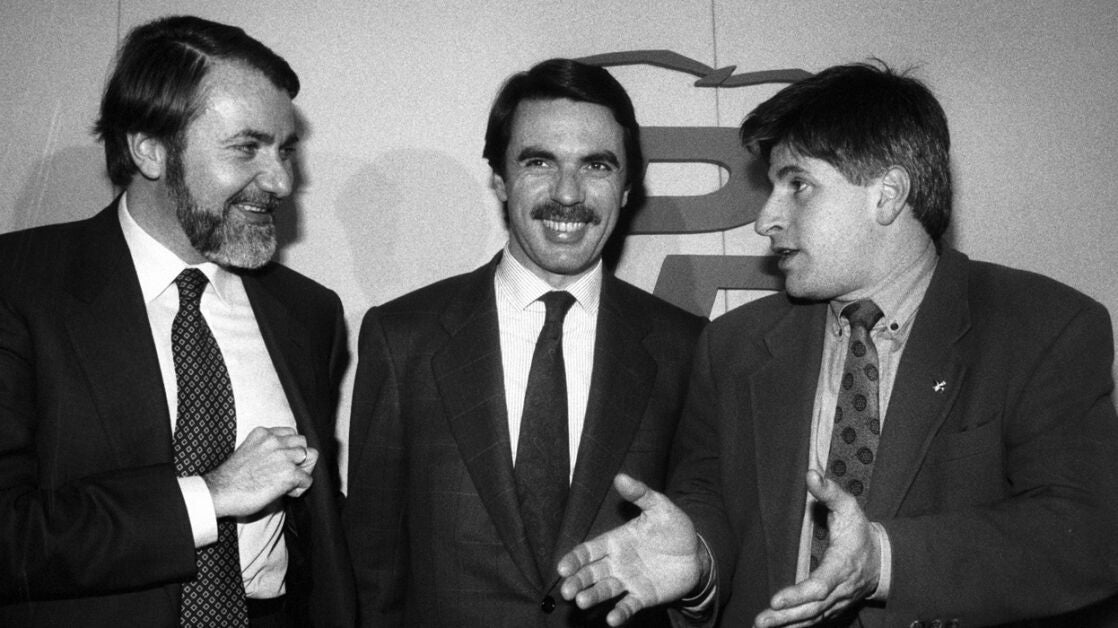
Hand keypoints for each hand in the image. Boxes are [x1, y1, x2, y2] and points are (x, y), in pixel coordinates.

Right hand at [203, 426, 317, 517]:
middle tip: (289, 471)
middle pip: (302, 442)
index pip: (290, 433)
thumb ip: (266, 449)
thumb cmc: (230, 478)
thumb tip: (282, 460)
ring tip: (289, 482)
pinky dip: (300, 487)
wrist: (219, 492)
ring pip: (309, 457)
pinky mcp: (289, 473)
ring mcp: (283, 456)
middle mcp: (274, 441)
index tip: (281, 460)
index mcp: (263, 433)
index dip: (289, 447)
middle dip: (299, 457)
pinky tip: (287, 493)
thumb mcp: (248, 451)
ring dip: (302, 470)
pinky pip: (307, 479)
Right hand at [557, 473, 704, 626]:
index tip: (562, 567)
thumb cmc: (673, 528)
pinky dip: (620, 612)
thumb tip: (620, 476)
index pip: (588, 551)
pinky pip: (628, 605)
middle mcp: (617, 563)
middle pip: (590, 573)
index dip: (574, 559)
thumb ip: (640, 494)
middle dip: (577, 581)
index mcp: (615, 541)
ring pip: (605, 589)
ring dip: (592, 596)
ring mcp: (629, 580)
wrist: (696, 553)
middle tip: (566, 590)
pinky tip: (612, 619)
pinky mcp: (643, 596)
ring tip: (582, 602)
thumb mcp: (659, 507)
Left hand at [753, 470, 879, 627]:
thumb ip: (829, 491)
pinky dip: (795, 627)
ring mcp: (837, 602)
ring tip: (761, 626)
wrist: (881, 559)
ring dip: (786, 625)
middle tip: (761, 620)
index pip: (820, 585)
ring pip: (811, 618)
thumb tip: (810, 473)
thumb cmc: (860, 530)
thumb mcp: (849, 506)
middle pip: (812, 608)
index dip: (799, 594)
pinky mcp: (832, 608)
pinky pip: (813, 621)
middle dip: (786, 616)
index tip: (777, 599)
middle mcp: (839, 589)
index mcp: (841, 565)